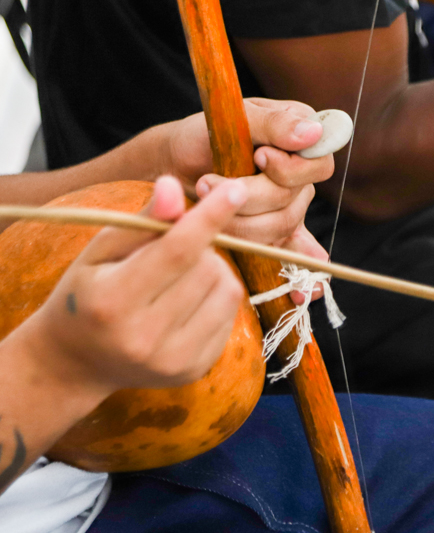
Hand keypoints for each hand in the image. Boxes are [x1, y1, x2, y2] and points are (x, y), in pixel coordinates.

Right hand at [23, 177, 246, 395]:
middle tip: (174, 251)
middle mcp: (144, 338)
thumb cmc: (88, 293)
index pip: (177, 251)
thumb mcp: (101, 252)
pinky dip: (217, 297)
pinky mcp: (196, 369)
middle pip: (207, 268)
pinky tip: (187, 301)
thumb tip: (173, 185)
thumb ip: (142, 220)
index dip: (210, 216)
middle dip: (201, 247)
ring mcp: (173, 360)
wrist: (76, 363)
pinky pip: (231, 314)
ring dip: (213, 271)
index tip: (236, 189)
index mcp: (112, 302)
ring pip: (227, 290)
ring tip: (180, 276)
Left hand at [163, 98, 333, 298]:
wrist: (167, 167)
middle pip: (293, 201)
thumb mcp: (234, 118)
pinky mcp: (270, 234)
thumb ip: (273, 123)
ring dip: (240, 221)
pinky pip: (292, 256)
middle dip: (249, 196)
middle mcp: (300, 177)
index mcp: (301, 142)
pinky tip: (304, 293)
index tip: (258, 158)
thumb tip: (312, 133)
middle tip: (209, 181)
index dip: (290, 169)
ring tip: (206, 205)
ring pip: (278, 227)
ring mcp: (287, 209)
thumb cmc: (199, 135)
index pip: (318, 164)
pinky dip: (299, 274)